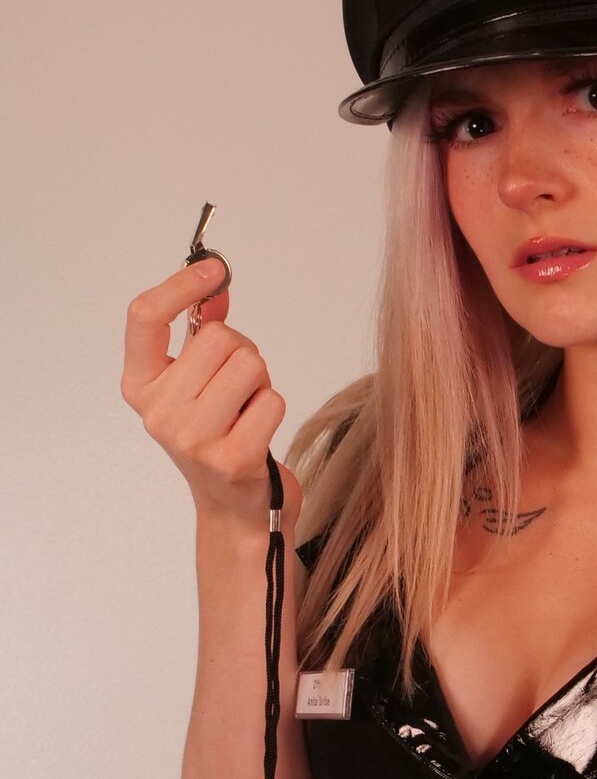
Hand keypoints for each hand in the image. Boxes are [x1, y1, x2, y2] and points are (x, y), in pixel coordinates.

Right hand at [120, 259, 302, 531]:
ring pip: (248, 364)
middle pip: (217, 337)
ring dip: (260, 379)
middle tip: (239, 386)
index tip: (214, 269)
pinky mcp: (232, 459)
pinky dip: (273, 407)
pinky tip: (258, 430)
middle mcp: (158, 412)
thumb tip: (216, 284)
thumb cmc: (219, 437)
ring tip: (248, 407)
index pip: (144, 316)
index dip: (182, 285)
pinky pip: (271, 400)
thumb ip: (204, 332)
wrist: (234, 509)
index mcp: (141, 386)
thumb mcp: (200, 382)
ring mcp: (192, 439)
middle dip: (242, 352)